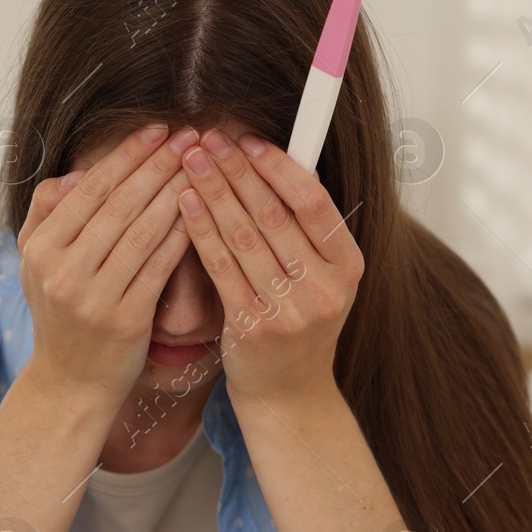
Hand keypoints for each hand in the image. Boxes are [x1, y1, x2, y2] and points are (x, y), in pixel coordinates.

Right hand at [17, 124, 197, 403]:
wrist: (70, 384)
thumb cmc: (62, 317)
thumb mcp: (35, 265)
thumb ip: (46, 215)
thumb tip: (74, 174)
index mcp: (40, 249)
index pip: (89, 189)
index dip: (126, 156)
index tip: (158, 130)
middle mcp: (62, 270)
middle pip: (119, 204)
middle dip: (159, 164)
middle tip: (191, 136)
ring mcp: (93, 297)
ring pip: (143, 231)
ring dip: (177, 192)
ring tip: (204, 165)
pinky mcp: (125, 320)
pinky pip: (160, 266)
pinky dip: (183, 235)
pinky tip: (205, 211)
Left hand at [176, 129, 363, 405]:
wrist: (288, 394)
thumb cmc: (298, 325)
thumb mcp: (320, 278)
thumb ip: (305, 229)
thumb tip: (277, 161)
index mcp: (348, 266)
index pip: (314, 202)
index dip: (279, 167)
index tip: (248, 139)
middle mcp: (324, 287)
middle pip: (275, 214)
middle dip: (238, 170)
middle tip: (210, 137)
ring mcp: (290, 310)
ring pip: (245, 236)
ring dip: (214, 191)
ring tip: (191, 159)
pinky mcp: (254, 326)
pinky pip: (221, 266)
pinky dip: (200, 229)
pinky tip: (184, 202)